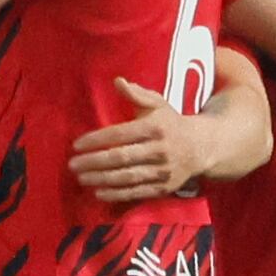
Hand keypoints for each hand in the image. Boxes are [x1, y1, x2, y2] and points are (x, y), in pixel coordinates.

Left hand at [70, 77, 212, 202]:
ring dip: (101, 179)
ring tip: (81, 179)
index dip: (97, 139)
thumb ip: (137, 95)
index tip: (76, 145)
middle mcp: (159, 149)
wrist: (202, 147)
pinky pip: (137, 192)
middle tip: (73, 165)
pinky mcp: (164, 187)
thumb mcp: (158, 104)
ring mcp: (162, 171)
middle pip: (121, 157)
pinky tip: (99, 193)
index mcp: (155, 127)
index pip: (120, 134)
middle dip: (94, 162)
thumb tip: (117, 81)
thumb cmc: (171, 123)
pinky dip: (117, 194)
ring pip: (127, 177)